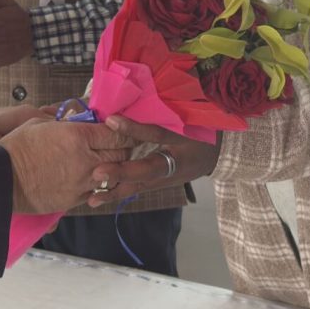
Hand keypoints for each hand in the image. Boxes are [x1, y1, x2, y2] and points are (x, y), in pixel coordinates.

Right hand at [0, 118, 132, 213]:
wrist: (2, 180)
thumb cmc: (16, 148)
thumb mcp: (39, 123)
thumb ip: (65, 123)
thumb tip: (78, 120)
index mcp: (77, 137)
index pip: (116, 134)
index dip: (122, 131)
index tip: (120, 130)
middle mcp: (85, 160)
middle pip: (121, 155)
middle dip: (122, 149)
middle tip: (118, 145)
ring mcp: (82, 183)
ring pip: (113, 176)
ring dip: (113, 168)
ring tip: (105, 162)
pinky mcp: (75, 200)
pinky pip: (97, 192)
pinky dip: (98, 184)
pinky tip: (90, 178)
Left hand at [85, 117, 218, 207]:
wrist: (218, 156)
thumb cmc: (199, 134)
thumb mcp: (185, 123)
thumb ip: (158, 117)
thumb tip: (126, 109)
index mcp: (181, 144)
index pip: (157, 135)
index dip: (135, 128)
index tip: (111, 120)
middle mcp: (172, 167)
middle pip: (145, 172)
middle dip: (120, 174)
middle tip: (96, 173)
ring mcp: (164, 179)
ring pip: (139, 186)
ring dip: (115, 192)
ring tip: (91, 199)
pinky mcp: (158, 184)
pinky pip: (137, 189)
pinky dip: (119, 194)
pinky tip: (99, 198)